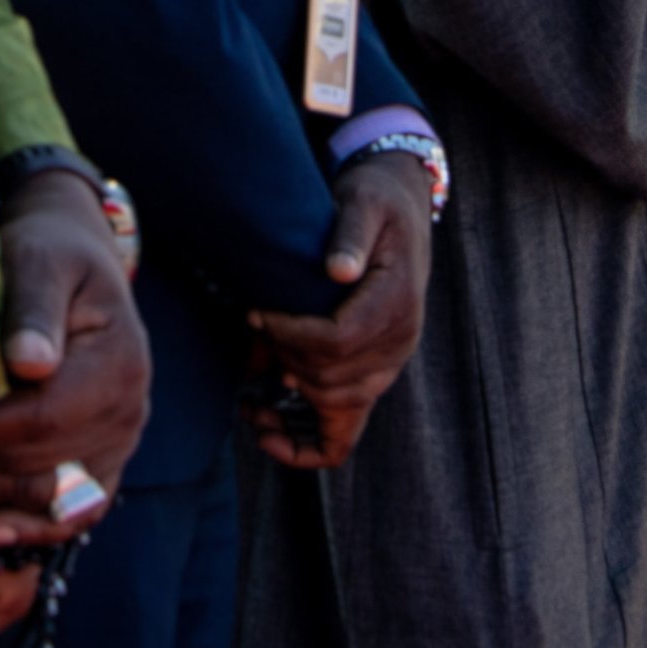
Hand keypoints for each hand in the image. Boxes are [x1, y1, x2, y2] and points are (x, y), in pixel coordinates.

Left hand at [0, 172, 150, 549]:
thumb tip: (30, 362)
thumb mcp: (38, 261)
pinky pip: (76, 513)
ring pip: (59, 500)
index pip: (45, 420)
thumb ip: (33, 309)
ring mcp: (121, 441)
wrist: (74, 256)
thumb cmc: (48, 253)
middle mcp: (130, 410)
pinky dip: (34, 527)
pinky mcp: (105, 459)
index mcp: (118, 363)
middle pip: (46, 467)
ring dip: (1, 504)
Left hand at [243, 148, 434, 468]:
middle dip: (282, 358)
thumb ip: (351, 234)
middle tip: (252, 332)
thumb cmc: (375, 203)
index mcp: (397, 302)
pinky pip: (347, 431)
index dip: (289, 333)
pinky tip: (269, 435)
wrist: (400, 209)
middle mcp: (399, 342)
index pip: (337, 340)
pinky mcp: (375, 375)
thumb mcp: (363, 202)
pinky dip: (309, 445)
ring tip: (247, 391)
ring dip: (289, 403)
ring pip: (335, 407)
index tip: (255, 313)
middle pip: (331, 377)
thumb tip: (337, 270)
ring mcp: (389, 364)